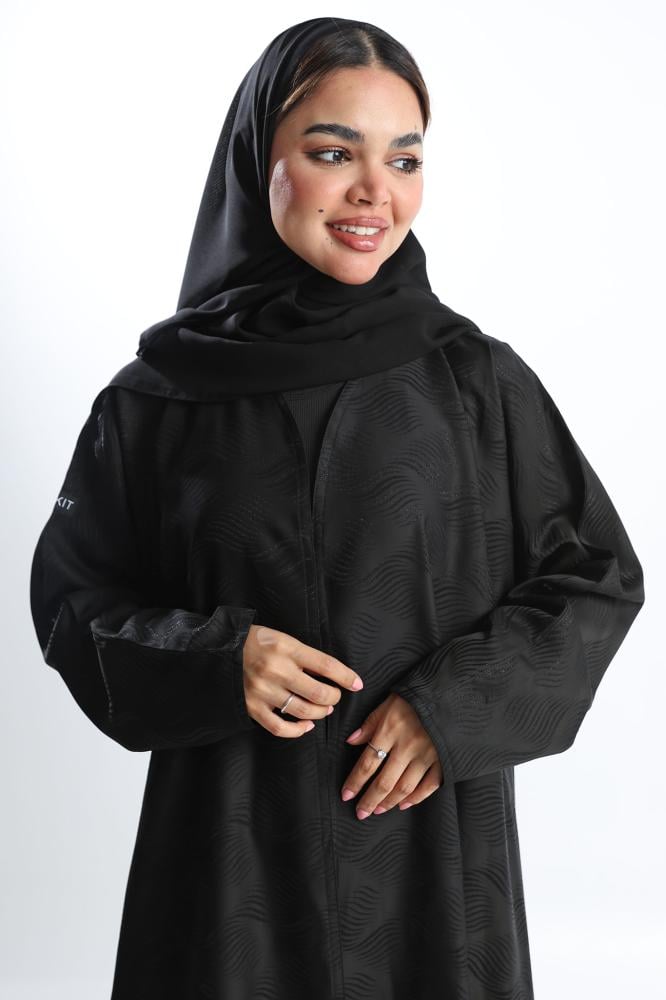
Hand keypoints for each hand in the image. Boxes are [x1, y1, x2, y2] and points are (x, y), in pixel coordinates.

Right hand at [242, 624, 363, 736]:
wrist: (220, 650)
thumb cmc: (256, 642)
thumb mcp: (282, 639)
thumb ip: (304, 655)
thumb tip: (330, 674)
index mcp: (286, 648)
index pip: (326, 665)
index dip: (346, 677)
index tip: (357, 684)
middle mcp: (276, 670)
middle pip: (318, 692)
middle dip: (334, 697)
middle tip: (335, 696)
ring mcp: (264, 691)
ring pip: (304, 711)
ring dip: (320, 712)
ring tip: (324, 708)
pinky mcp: (252, 707)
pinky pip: (280, 727)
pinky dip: (298, 730)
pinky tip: (306, 725)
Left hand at [341, 693, 442, 818]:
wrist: (451, 691)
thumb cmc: (416, 696)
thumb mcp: (389, 702)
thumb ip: (370, 723)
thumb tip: (351, 741)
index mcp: (390, 730)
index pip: (367, 763)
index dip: (355, 782)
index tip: (346, 795)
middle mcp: (407, 746)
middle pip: (384, 781)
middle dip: (370, 800)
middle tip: (360, 813)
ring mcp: (427, 754)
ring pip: (405, 787)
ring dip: (389, 802)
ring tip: (378, 810)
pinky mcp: (444, 759)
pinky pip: (429, 785)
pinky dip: (416, 798)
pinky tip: (404, 804)